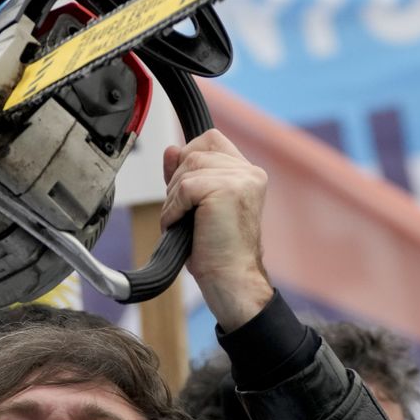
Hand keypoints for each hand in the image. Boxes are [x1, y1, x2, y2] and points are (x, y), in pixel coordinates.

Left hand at [159, 128, 273, 330]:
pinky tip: (182, 226)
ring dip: (174, 199)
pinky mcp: (227, 189)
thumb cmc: (216, 250)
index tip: (181, 189)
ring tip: (184, 223)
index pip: (209, 140)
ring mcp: (240, 179)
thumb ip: (186, 175)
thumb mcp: (196, 206)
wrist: (231, 279)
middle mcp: (248, 172)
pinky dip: (174, 209)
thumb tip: (171, 149)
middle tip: (184, 214)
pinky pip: (184, 187)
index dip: (187, 159)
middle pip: (193, 152)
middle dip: (176, 183)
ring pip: (186, 169)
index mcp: (247, 173)